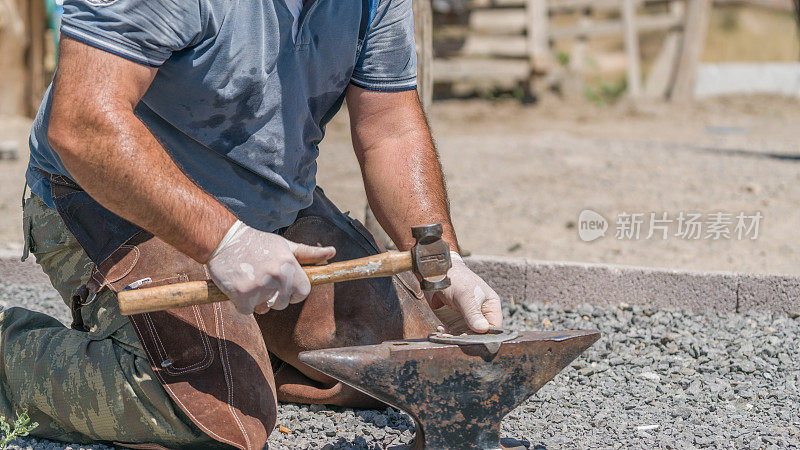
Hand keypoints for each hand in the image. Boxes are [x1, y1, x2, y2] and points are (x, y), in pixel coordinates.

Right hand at [207, 220, 335, 314]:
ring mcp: (259, 287)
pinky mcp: (241, 295)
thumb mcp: (285, 245)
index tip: (284, 287)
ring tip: (250, 281)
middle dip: (274, 298)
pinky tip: (238, 286)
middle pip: (283, 304)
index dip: (294, 293)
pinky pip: (248, 311)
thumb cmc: (257, 243)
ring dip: (258, 301)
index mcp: (290, 266)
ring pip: (265, 309)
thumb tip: (332, 252)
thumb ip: (309, 253)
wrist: (224, 240)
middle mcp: (277, 277)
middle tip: (261, 280)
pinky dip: (242, 303)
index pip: (303, 293)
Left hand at [430, 252, 502, 332]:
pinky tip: (440, 329)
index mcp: (491, 306)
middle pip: (480, 335)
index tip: (473, 340)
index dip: (486, 337)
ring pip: (466, 337)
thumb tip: (483, 330)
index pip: (494, 328)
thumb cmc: (455, 279)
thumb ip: (473, 313)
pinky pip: (454, 333)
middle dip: (468, 339)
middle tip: (454, 338)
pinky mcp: (455, 321)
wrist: (436, 273)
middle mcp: (481, 315)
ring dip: (455, 338)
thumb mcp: (465, 295)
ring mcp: (468, 319)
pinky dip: (448, 334)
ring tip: (444, 333)